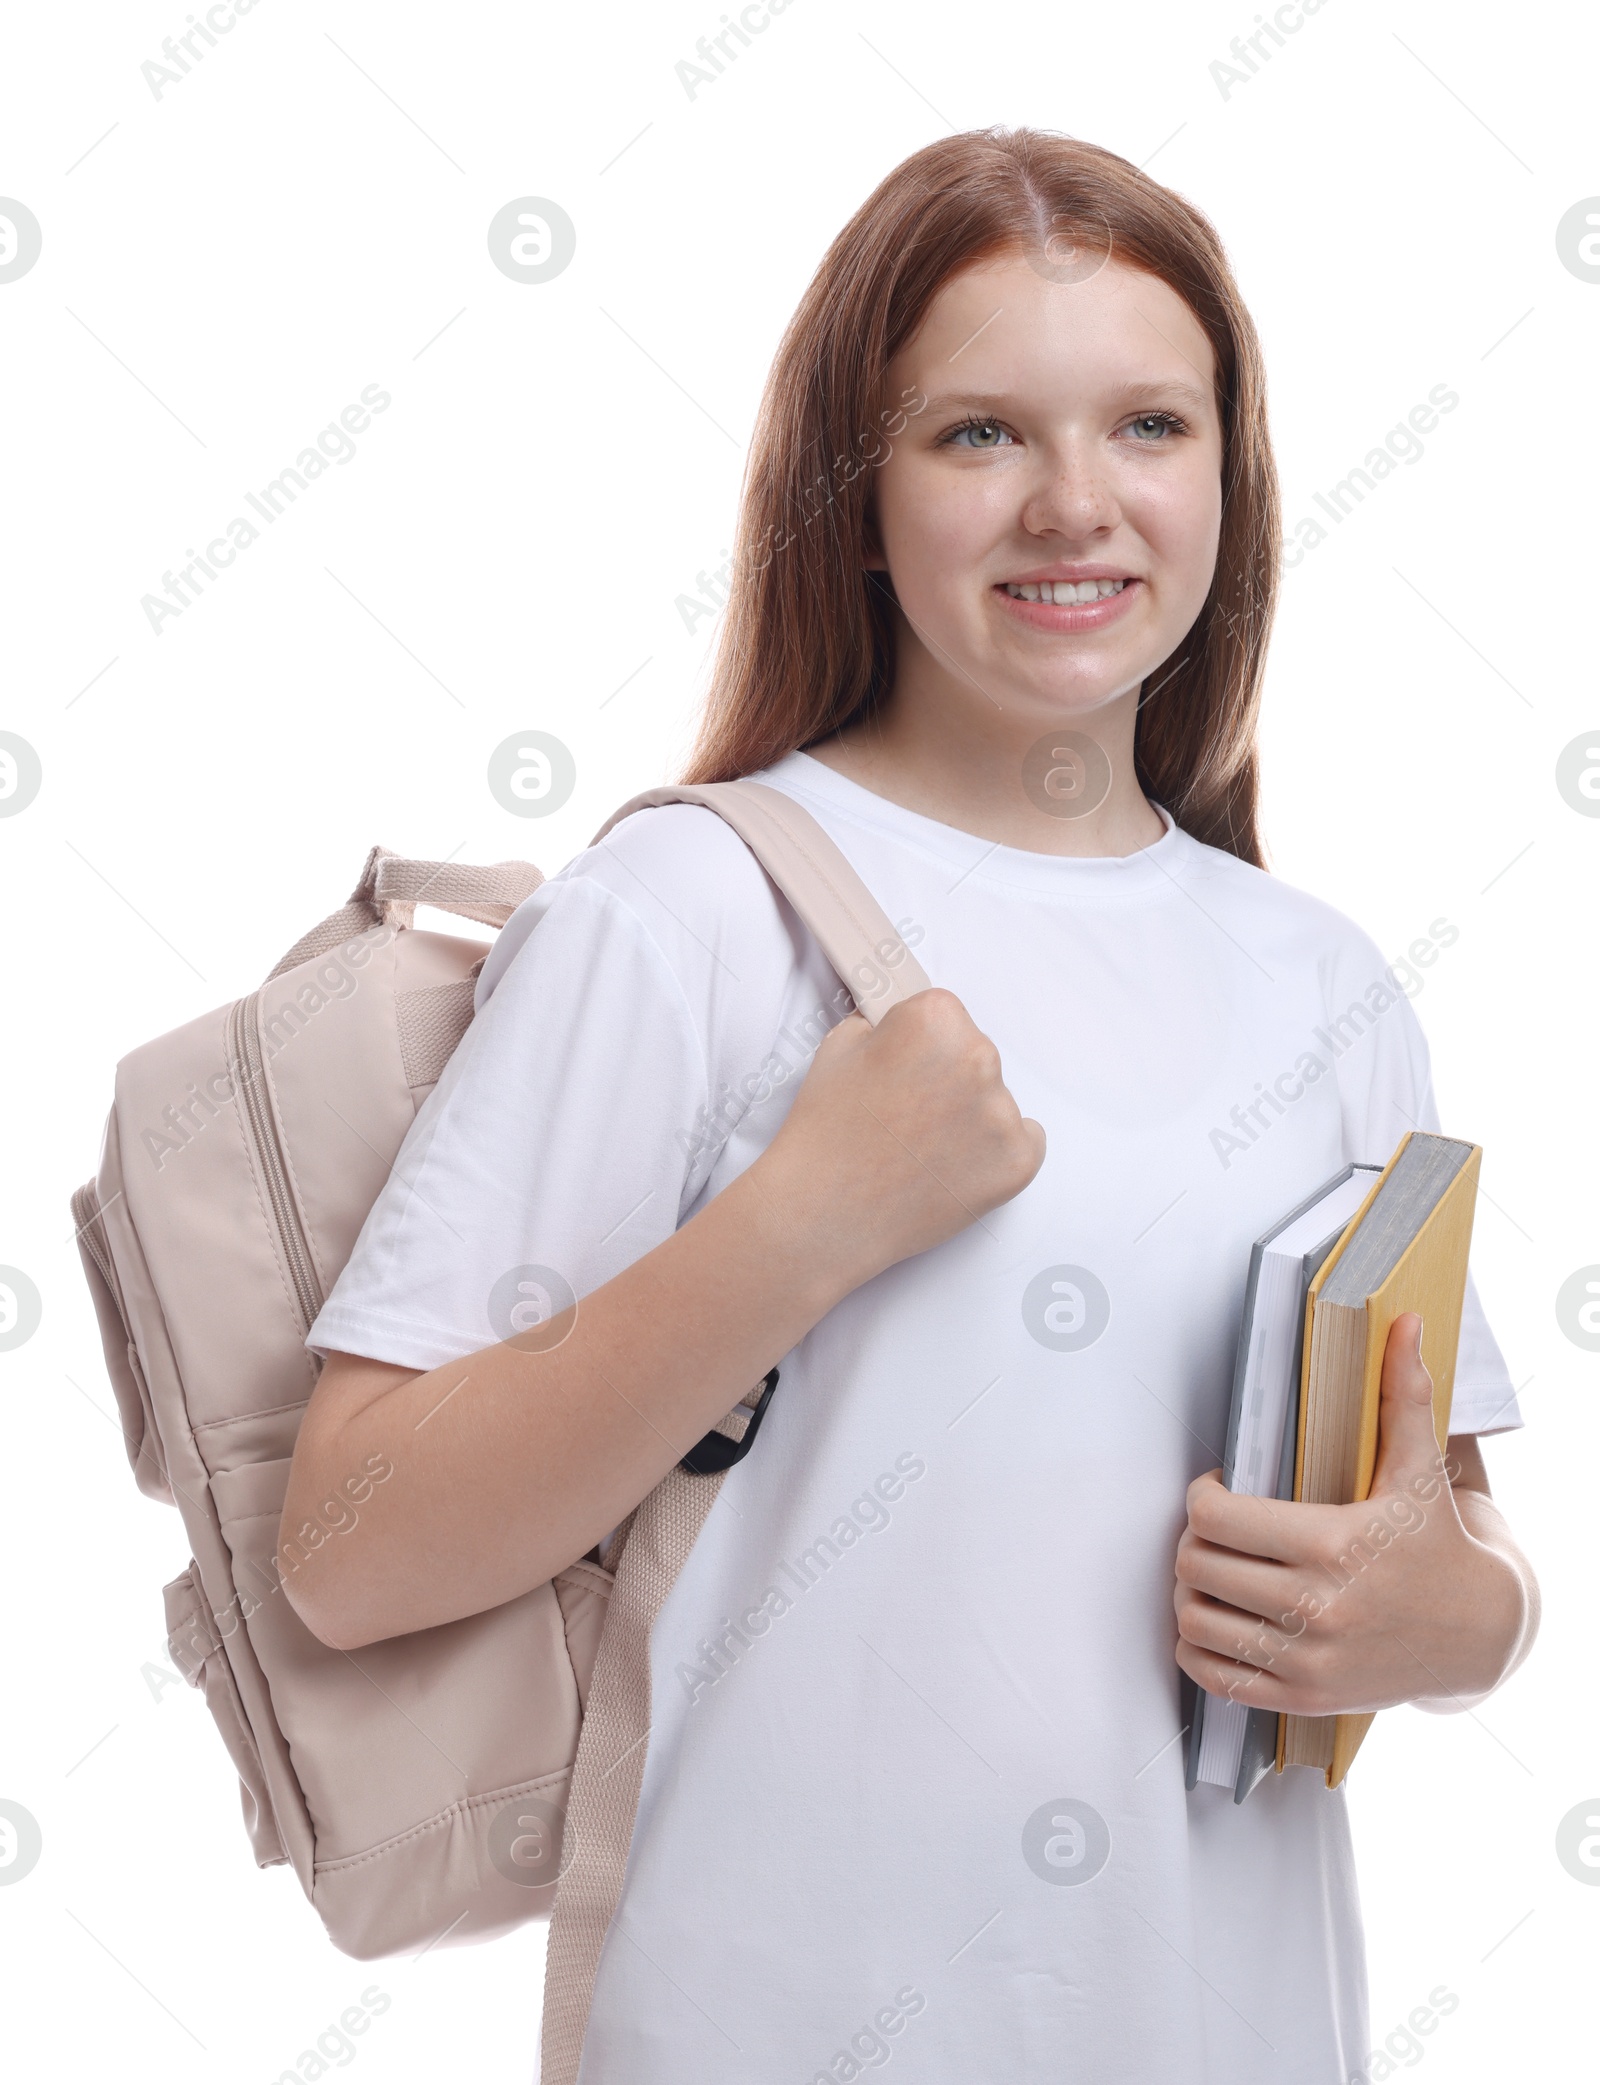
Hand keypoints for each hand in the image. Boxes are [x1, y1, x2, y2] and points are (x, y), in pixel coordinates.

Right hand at [756, 987, 1045, 1290]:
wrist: (824, 1213)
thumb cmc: (826, 1136)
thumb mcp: (839, 1046)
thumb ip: (885, 1027)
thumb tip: (904, 1028)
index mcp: (936, 1018)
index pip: (944, 1015)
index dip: (917, 1045)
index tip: (900, 1069)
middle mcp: (978, 1057)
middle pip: (973, 1055)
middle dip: (945, 1079)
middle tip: (905, 1113)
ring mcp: (1002, 1113)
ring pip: (994, 1101)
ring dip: (967, 1117)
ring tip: (919, 1147)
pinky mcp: (1017, 1161)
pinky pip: (1023, 1142)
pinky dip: (992, 1153)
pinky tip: (950, 1166)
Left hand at [1173, 1313, 1530, 1716]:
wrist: (1478, 1634)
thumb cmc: (1436, 1544)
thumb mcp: (1419, 1470)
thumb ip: (1402, 1396)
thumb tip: (1404, 1324)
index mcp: (1334, 1543)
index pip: (1215, 1517)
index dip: (1203, 1496)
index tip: (1221, 1489)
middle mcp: (1318, 1607)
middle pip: (1197, 1564)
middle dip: (1194, 1540)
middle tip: (1215, 1530)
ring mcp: (1308, 1660)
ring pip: (1194, 1620)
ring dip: (1191, 1592)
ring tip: (1215, 1571)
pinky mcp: (1302, 1698)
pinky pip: (1213, 1676)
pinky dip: (1199, 1647)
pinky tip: (1220, 1619)